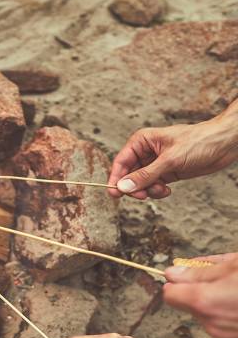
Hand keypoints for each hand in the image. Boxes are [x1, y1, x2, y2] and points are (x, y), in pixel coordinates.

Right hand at [108, 111, 237, 198]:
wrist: (224, 144)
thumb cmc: (199, 142)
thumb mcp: (170, 160)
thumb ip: (145, 175)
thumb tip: (124, 186)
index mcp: (142, 141)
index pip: (121, 162)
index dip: (116, 178)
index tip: (114, 193)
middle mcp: (146, 152)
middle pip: (128, 175)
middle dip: (135, 187)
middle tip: (142, 196)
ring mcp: (156, 164)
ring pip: (141, 183)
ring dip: (148, 190)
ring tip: (162, 190)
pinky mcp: (166, 173)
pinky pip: (153, 186)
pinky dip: (157, 191)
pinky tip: (168, 190)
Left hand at [165, 253, 237, 337]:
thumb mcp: (233, 265)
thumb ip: (199, 271)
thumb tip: (172, 272)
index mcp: (205, 301)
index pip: (170, 295)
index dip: (176, 282)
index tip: (186, 275)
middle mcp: (212, 323)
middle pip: (190, 305)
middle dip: (201, 291)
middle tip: (223, 278)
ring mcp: (227, 337)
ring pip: (209, 316)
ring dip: (218, 303)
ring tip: (236, 290)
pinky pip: (226, 327)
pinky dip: (231, 316)